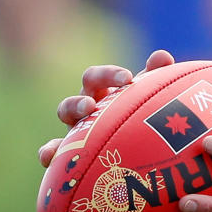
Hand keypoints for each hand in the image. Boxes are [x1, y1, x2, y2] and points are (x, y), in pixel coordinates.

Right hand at [37, 49, 174, 167]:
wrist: (128, 152)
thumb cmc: (137, 119)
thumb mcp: (146, 101)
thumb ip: (155, 79)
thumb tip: (163, 55)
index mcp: (104, 91)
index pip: (101, 77)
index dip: (111, 75)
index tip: (128, 79)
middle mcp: (88, 104)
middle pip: (84, 88)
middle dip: (94, 85)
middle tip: (102, 98)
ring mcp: (76, 125)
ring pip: (66, 110)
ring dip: (72, 107)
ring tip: (86, 110)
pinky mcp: (67, 150)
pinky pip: (53, 150)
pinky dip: (47, 151)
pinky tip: (48, 156)